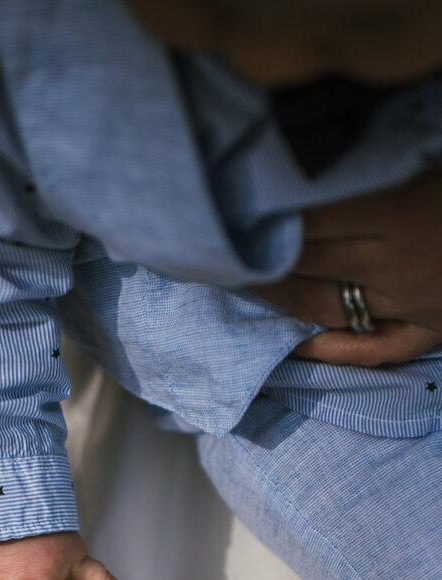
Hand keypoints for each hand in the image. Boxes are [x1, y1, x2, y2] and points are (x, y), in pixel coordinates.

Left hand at [255, 171, 441, 365]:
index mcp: (397, 210)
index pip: (308, 221)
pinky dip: (328, 349)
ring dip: (282, 295)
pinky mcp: (432, 327)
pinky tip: (296, 343)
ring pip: (324, 306)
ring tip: (252, 279)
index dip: (268, 215)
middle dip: (264, 253)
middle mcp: (395, 263)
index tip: (239, 207)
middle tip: (230, 241)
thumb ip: (373, 163)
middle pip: (307, 262)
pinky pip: (372, 349)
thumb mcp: (423, 157)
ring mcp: (411, 302)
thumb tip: (314, 158)